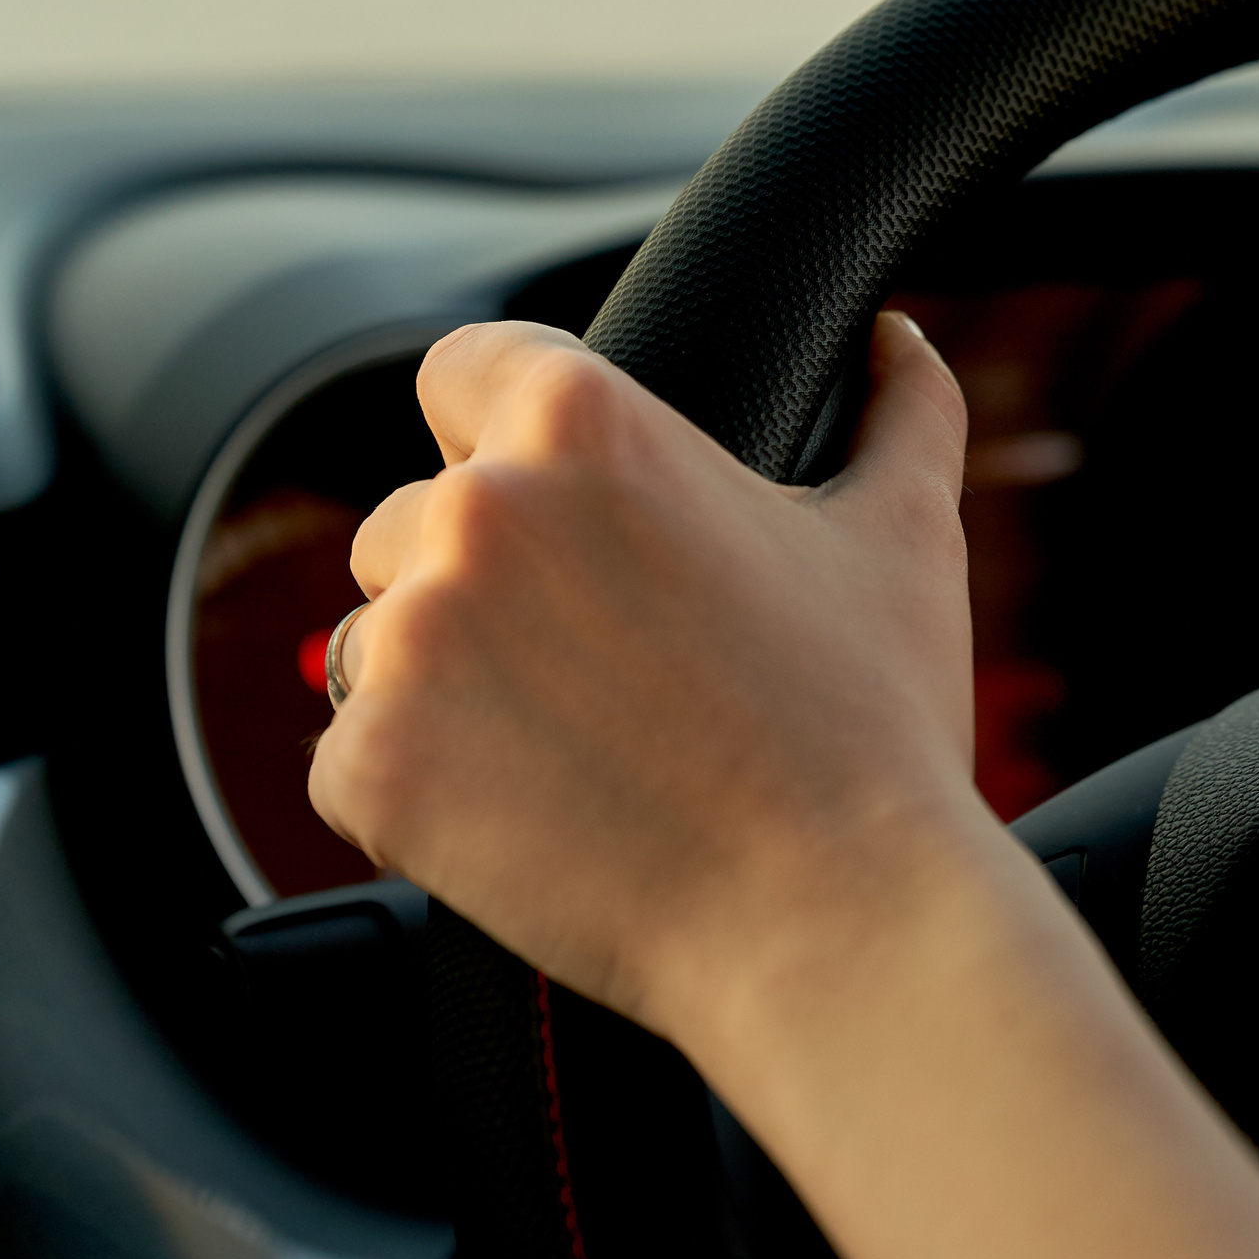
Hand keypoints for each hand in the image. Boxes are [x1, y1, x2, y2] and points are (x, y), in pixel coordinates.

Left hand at [310, 318, 1258, 1258]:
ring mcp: (409, 643)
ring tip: (575, 746)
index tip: (547, 500)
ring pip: (376, 637)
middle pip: (412, 514)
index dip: (498, 426)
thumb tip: (899, 342)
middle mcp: (471, 510)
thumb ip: (902, 410)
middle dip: (481, 578)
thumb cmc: (871, 723)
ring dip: (444, 682)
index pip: (463, 364)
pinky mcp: (370, 768)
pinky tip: (536, 814)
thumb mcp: (904, 536)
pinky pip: (354, 757)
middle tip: (596, 661)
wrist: (833, 917)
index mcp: (582, 423)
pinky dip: (423, 791)